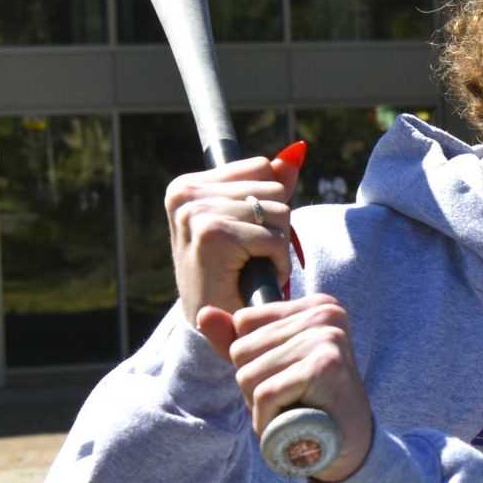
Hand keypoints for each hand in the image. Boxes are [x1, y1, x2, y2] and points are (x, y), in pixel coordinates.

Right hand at [166, 151, 301, 330]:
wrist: (213, 330)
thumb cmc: (228, 280)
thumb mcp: (247, 224)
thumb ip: (270, 186)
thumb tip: (296, 152)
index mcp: (186, 187)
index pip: (262, 168)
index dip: (266, 206)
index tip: (242, 237)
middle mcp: (185, 194)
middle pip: (274, 188)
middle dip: (274, 227)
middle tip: (247, 258)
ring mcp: (197, 213)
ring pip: (280, 212)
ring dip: (277, 246)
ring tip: (249, 268)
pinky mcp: (214, 235)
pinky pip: (276, 237)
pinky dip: (277, 262)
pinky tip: (253, 279)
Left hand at [202, 293, 372, 482]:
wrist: (350, 445)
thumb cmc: (308, 403)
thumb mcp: (269, 365)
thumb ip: (235, 339)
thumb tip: (203, 314)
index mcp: (314, 305)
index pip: (243, 322)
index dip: (253, 361)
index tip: (288, 377)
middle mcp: (325, 313)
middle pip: (241, 350)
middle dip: (255, 386)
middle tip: (292, 400)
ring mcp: (327, 338)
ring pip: (248, 375)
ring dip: (261, 407)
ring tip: (293, 412)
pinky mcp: (324, 366)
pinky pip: (264, 394)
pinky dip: (268, 420)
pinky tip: (292, 424)